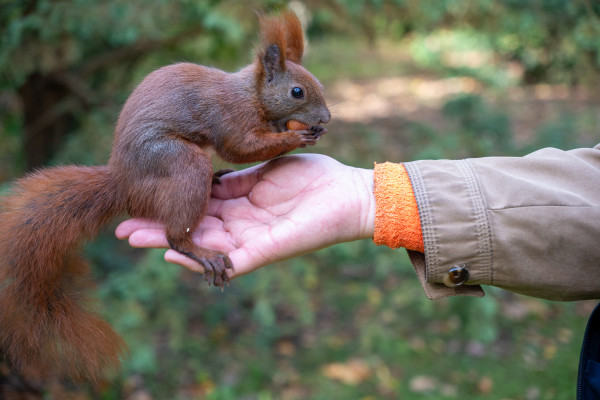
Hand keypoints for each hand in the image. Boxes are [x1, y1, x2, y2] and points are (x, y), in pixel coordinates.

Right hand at [115, 154, 374, 278]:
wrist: (349, 192)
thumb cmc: (314, 178)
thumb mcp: (265, 171)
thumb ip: (237, 180)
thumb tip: (207, 178)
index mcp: (241, 204)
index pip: (198, 206)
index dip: (171, 203)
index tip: (142, 198)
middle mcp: (241, 225)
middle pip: (193, 228)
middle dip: (158, 227)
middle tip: (121, 227)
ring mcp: (250, 241)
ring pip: (202, 246)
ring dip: (168, 243)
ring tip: (133, 237)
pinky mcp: (265, 252)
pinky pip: (227, 260)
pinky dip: (199, 259)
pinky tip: (171, 253)